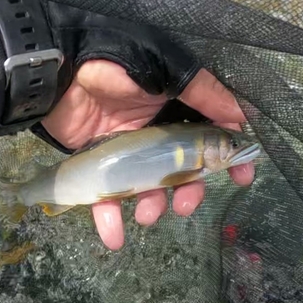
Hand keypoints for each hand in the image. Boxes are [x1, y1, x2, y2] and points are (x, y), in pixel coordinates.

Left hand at [41, 59, 253, 250]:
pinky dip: (110, 219)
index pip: (210, 137)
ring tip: (147, 215)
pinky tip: (113, 236)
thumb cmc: (114, 66)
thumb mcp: (165, 70)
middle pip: (181, 170)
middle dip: (188, 191)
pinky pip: (107, 196)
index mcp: (176, 109)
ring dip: (153, 206)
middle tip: (185, 205)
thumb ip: (203, 91)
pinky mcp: (99, 165)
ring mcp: (127, 152)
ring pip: (148, 188)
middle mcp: (156, 134)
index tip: (243, 178)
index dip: (228, 158)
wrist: (57, 71)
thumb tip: (244, 115)